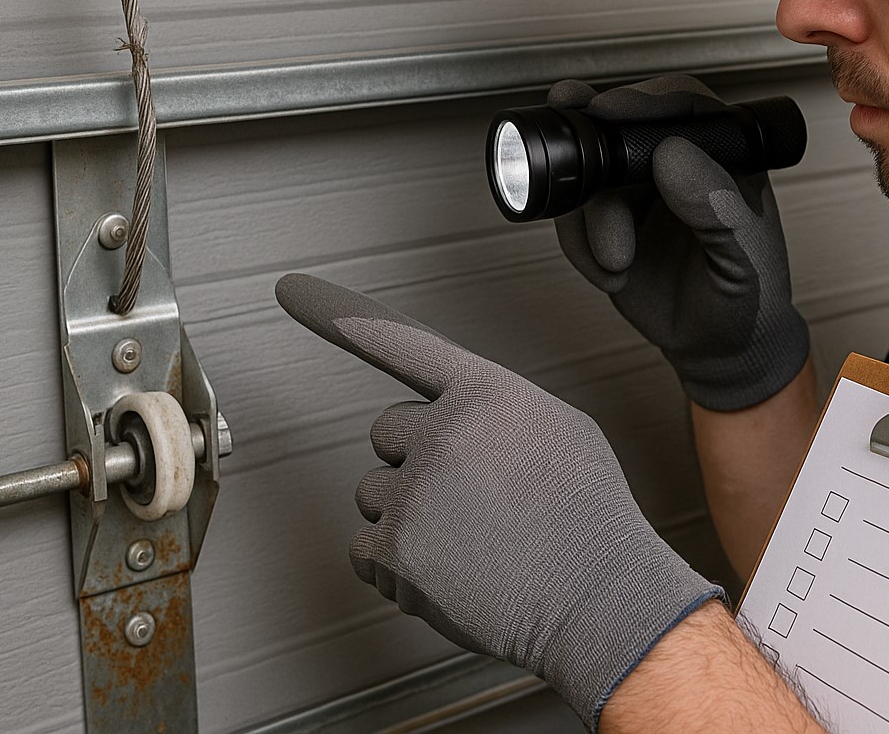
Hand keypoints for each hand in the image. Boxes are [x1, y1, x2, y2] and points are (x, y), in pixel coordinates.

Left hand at [274, 273, 721, 729]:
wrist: (597, 597)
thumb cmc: (587, 518)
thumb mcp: (557, 428)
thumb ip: (493, 407)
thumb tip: (453, 414)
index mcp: (485, 393)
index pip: (402, 341)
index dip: (341, 312)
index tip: (291, 289)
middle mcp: (443, 433)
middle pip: (386, 433)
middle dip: (415, 461)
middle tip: (472, 497)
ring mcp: (416, 493)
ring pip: (372, 493)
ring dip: (407, 516)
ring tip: (472, 541)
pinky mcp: (398, 551)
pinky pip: (364, 550)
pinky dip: (396, 565)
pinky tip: (452, 571)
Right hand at [547, 75, 809, 410]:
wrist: (720, 348)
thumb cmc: (750, 298)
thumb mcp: (744, 256)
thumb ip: (715, 205)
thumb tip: (674, 154)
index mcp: (720, 154)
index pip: (680, 104)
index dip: (639, 100)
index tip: (609, 112)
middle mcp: (674, 165)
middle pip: (619, 127)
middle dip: (593, 150)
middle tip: (581, 170)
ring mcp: (636, 192)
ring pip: (587, 175)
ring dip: (590, 220)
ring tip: (618, 259)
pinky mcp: (606, 223)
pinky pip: (572, 217)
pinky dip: (578, 246)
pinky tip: (611, 271)